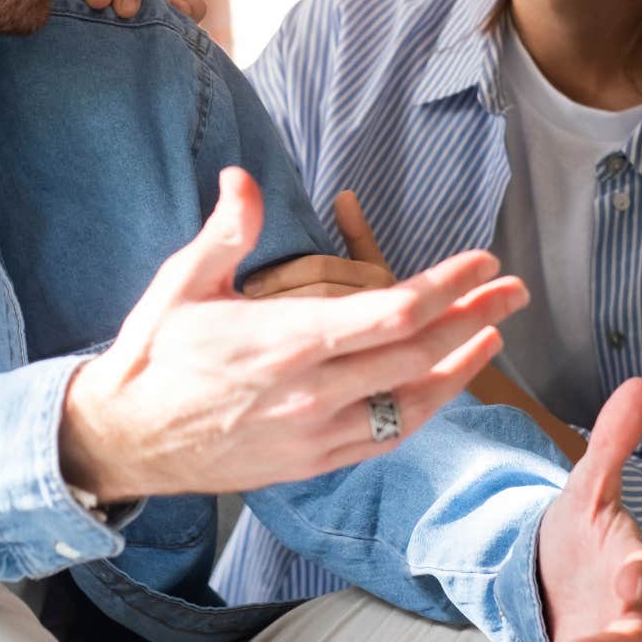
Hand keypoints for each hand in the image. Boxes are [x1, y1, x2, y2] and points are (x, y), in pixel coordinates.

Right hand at [58, 168, 528, 500]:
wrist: (126, 438)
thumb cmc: (154, 354)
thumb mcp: (183, 282)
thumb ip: (226, 231)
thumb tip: (244, 178)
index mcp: (287, 341)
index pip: (392, 312)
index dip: (447, 285)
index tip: (481, 261)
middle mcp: (312, 392)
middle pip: (418, 354)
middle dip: (475, 318)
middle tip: (515, 290)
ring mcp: (317, 434)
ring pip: (412, 402)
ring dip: (462, 366)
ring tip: (495, 335)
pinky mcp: (312, 462)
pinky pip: (386, 437)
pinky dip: (424, 410)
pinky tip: (444, 386)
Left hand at [537, 378, 641, 641]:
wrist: (554, 577)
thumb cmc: (581, 533)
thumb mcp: (589, 488)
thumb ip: (613, 441)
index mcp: (632, 564)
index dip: (641, 575)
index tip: (628, 578)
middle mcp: (631, 609)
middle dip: (632, 633)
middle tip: (614, 637)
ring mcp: (611, 635)